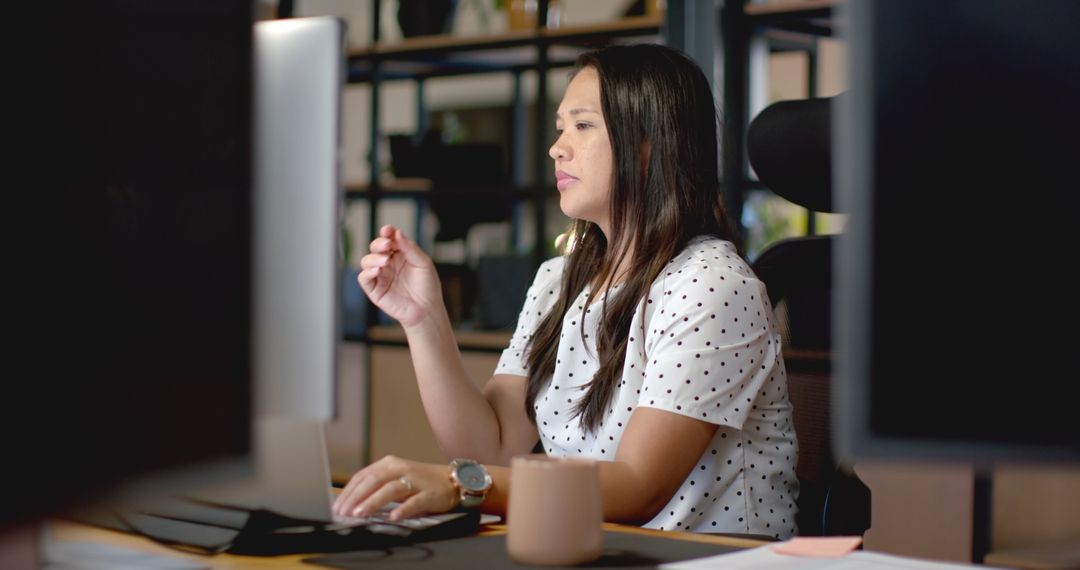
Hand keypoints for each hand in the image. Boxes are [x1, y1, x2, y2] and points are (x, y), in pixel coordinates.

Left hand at [333, 456, 458, 520]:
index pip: (363, 476)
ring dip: (373, 501)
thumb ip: (376, 486)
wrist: (452, 481)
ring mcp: (416, 480)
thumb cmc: (419, 482)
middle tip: (344, 512)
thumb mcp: (395, 478)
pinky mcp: (430, 493)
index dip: (349, 491)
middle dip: (356, 497)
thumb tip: (350, 502)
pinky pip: (415, 501)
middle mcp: (401, 468)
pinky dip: (404, 509)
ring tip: (360, 514)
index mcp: (389, 464)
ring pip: (391, 489)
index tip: (337, 506)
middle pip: (374, 480)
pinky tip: (394, 516)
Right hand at [358, 225, 442, 327]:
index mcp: (400, 254)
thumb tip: (397, 233)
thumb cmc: (427, 286)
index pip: (389, 239)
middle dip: (378, 244)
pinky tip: (377, 271)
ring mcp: (380, 276)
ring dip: (373, 258)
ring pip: (366, 261)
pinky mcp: (375, 290)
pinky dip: (367, 273)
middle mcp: (388, 263)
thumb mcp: (423, 263)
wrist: (427, 309)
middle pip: (375, 248)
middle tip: (387, 245)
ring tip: (385, 261)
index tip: (388, 230)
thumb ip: (410, 248)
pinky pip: (364, 278)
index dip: (386, 233)